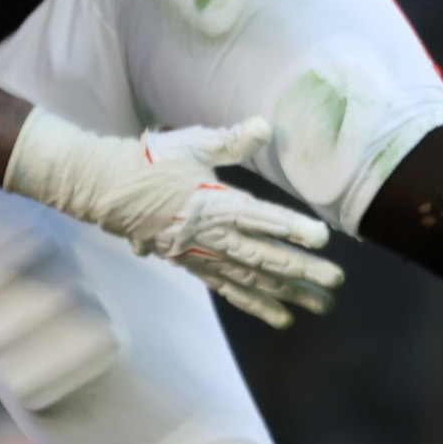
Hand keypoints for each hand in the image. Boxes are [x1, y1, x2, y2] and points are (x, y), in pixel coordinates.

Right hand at [2, 110, 343, 329]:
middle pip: (265, 257)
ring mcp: (204, 254)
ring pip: (253, 278)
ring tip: (321, 306)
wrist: (108, 188)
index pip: (261, 218)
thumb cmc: (152, 162)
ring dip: (288, 293)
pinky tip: (281, 317)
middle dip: (302, 271)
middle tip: (334, 282)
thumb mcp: (192, 143)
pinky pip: (230, 289)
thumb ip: (231, 140)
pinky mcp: (195, 265)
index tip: (323, 238)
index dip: (292, 227)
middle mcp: (214, 235)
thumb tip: (266, 126)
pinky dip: (256, 304)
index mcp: (216, 202)